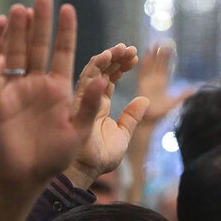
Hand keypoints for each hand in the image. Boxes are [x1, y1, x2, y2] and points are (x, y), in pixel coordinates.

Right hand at [0, 0, 103, 188]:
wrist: (28, 176)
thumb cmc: (57, 155)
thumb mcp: (79, 131)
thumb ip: (89, 106)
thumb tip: (101, 82)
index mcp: (60, 89)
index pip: (63, 53)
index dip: (65, 32)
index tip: (68, 8)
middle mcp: (37, 85)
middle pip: (38, 47)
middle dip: (40, 23)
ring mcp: (16, 91)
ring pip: (16, 56)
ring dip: (17, 35)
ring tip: (20, 9)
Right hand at [64, 44, 146, 188]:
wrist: (85, 171)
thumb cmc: (101, 158)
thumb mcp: (123, 135)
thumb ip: (132, 117)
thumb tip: (146, 100)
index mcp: (100, 105)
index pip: (111, 79)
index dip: (121, 66)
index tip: (135, 57)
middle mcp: (89, 99)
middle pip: (102, 71)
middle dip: (116, 57)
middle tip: (130, 49)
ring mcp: (81, 99)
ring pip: (92, 71)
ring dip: (106, 57)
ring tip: (121, 49)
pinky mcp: (74, 103)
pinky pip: (83, 81)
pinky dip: (94, 68)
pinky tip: (105, 57)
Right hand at [136, 44, 191, 124]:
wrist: (148, 120)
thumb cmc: (161, 113)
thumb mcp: (174, 102)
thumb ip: (183, 95)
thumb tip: (195, 90)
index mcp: (163, 83)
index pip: (166, 67)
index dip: (168, 58)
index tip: (171, 48)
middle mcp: (154, 81)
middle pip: (157, 64)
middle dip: (159, 53)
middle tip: (162, 41)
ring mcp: (147, 82)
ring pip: (149, 66)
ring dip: (151, 56)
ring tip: (153, 45)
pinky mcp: (140, 85)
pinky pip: (142, 73)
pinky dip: (143, 65)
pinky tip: (144, 56)